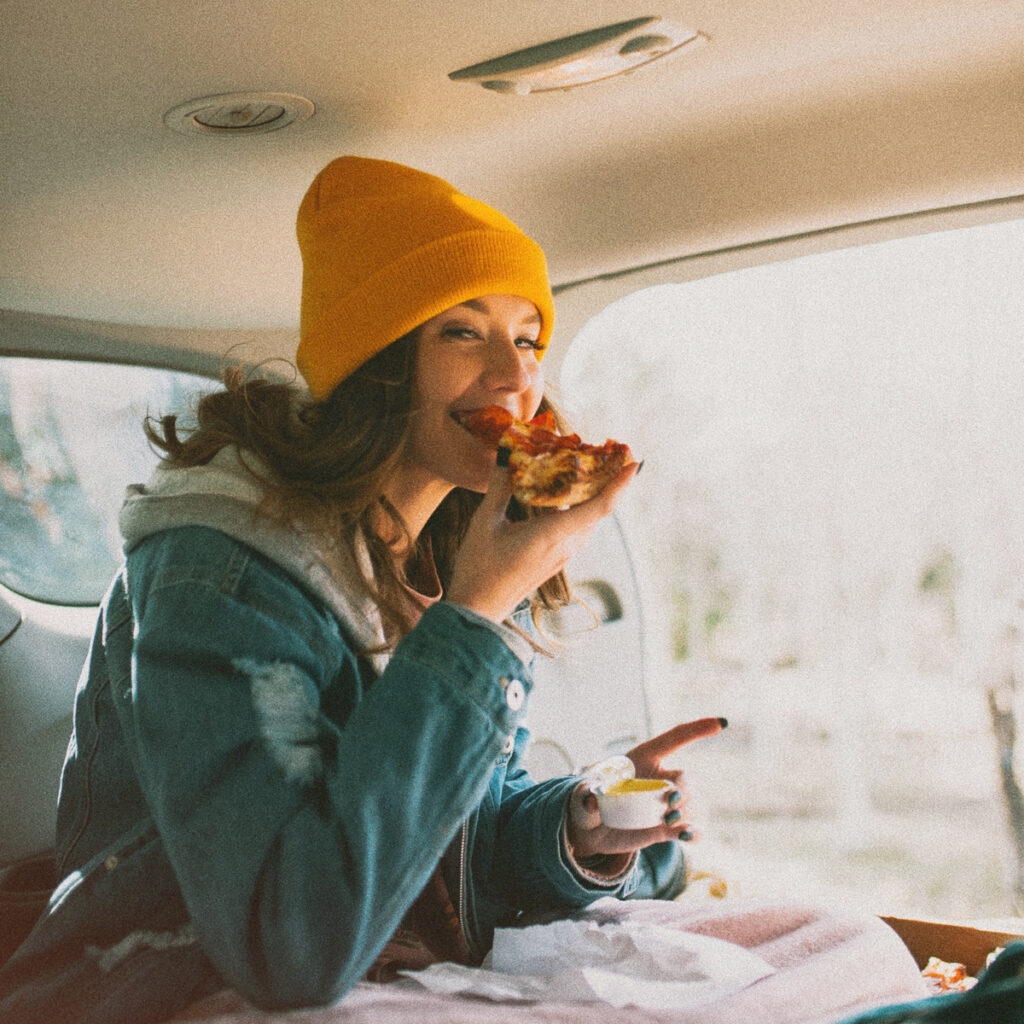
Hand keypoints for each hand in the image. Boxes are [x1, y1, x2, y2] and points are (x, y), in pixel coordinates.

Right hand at [446, 461, 637, 622]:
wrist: (478, 608)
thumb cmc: (479, 567)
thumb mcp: (485, 522)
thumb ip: (499, 487)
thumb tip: (508, 454)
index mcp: (552, 535)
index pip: (598, 507)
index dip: (619, 485)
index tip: (633, 463)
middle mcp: (565, 546)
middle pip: (598, 510)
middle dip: (609, 481)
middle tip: (610, 452)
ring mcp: (562, 555)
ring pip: (589, 519)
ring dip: (594, 494)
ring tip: (591, 467)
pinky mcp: (556, 560)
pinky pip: (577, 528)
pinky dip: (579, 507)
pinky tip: (565, 494)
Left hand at [566, 717, 726, 862]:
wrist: (590, 830)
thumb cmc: (587, 801)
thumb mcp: (584, 793)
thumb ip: (587, 794)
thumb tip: (592, 801)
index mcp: (644, 758)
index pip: (676, 739)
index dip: (698, 729)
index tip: (722, 723)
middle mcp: (660, 778)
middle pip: (687, 778)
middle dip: (684, 789)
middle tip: (668, 803)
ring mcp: (666, 804)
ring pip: (692, 804)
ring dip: (687, 811)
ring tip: (669, 821)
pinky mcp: (667, 828)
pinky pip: (690, 828)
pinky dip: (694, 832)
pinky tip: (687, 835)